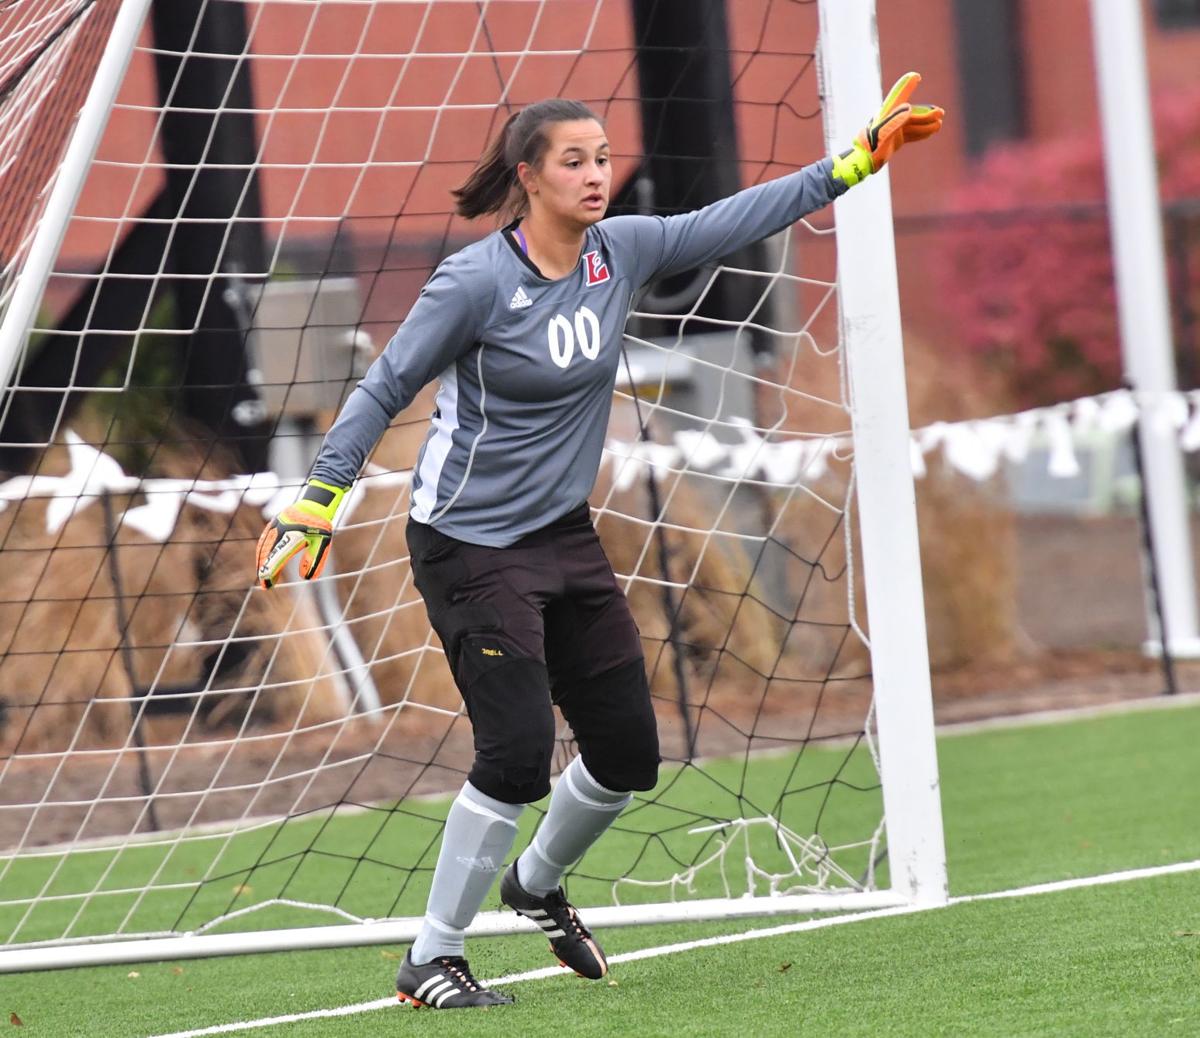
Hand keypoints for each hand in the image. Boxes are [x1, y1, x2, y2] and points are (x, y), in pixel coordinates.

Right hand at [255, 479, 347, 588]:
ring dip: (262, 562)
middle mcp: (281, 530)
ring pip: (263, 547)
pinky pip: (264, 540)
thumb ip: (314, 560)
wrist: (315, 504)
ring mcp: (275, 525)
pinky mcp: (273, 524)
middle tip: (266, 585)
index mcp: (294, 535)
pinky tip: (263, 562)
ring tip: (265, 576)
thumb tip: (305, 577)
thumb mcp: (322, 543)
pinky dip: (262, 552)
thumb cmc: (321, 526)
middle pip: (268, 553)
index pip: (278, 556)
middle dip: (265, 569)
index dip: (271, 570)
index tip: (267, 583)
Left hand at [831, 71, 943, 187]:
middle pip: (911, 114)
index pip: (898, 97)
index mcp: (886, 114)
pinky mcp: (895, 140)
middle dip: (926, 114)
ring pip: (913, 125)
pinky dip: (921, 133)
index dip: (906, 86)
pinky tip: (931, 132)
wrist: (863, 163)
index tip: (915, 76)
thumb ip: (895, 121)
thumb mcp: (882, 134)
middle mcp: (890, 120)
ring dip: (927, 124)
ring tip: (939, 124)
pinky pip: (911, 134)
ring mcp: (893, 130)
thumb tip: (909, 108)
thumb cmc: (871, 147)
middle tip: (940, 113)